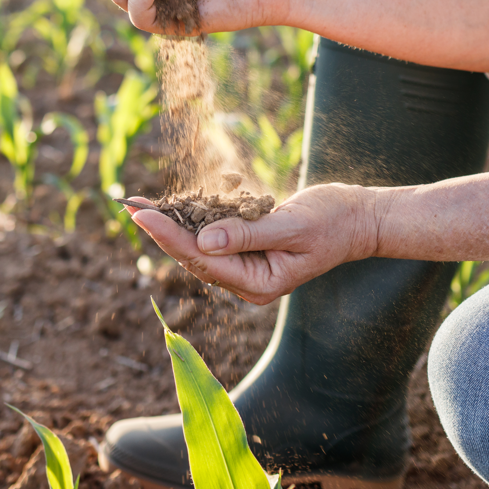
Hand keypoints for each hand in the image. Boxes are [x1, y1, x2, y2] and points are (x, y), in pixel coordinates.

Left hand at [123, 184, 379, 303]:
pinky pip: (214, 235)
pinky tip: (173, 206)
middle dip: (162, 230)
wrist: (359, 219)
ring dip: (172, 224)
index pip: (204, 259)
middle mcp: (249, 280)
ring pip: (200, 246)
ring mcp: (249, 266)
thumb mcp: (292, 226)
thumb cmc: (333, 222)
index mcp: (259, 283)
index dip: (169, 235)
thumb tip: (203, 240)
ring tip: (139, 205)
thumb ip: (248, 235)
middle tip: (129, 206)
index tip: (142, 215)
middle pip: (195, 256)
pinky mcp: (250, 249)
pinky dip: (193, 218)